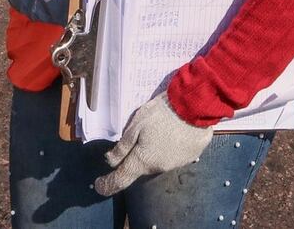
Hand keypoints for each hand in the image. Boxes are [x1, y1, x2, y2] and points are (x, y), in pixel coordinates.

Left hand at [93, 91, 212, 195]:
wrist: (195, 107)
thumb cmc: (162, 113)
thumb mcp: (136, 125)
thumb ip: (123, 146)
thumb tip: (111, 161)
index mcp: (142, 161)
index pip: (120, 180)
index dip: (107, 185)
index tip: (99, 185)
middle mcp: (158, 168)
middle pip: (141, 167)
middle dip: (135, 157)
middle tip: (137, 136)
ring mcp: (176, 164)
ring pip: (157, 161)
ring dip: (154, 150)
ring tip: (158, 129)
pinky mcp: (190, 157)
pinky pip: (173, 156)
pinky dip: (169, 147)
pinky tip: (172, 131)